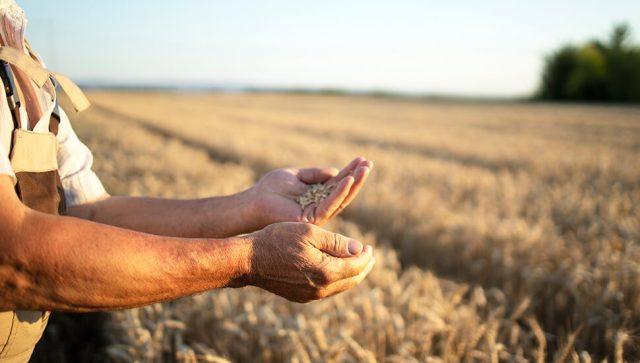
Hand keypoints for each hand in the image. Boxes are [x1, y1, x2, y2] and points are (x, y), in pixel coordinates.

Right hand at [244, 222, 374, 302]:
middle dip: (364, 267)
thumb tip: (359, 249)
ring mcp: (310, 296)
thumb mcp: (310, 233)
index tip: (370, 246)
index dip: (366, 255)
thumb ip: (337, 242)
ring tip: (356, 261)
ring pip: (341, 287)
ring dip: (351, 274)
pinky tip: (335, 269)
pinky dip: (337, 279)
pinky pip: (327, 290)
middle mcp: (321, 289)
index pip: (357, 266)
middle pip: (352, 280)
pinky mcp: (301, 296)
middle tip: (369, 255)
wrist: (249, 260)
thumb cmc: (278, 240)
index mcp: (326, 272)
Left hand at [252, 157, 372, 225]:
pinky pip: (329, 204)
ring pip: (341, 199)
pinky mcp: (312, 218)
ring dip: (354, 183)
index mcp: (317, 196)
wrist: (254, 201)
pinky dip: (339, 192)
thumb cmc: (271, 188)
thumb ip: (315, 174)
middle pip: (344, 192)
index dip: (350, 171)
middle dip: (357, 178)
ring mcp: (317, 214)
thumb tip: (336, 171)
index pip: (338, 183)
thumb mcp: (296, 175)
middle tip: (369, 163)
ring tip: (364, 169)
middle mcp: (320, 206)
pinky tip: (348, 180)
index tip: (362, 159)